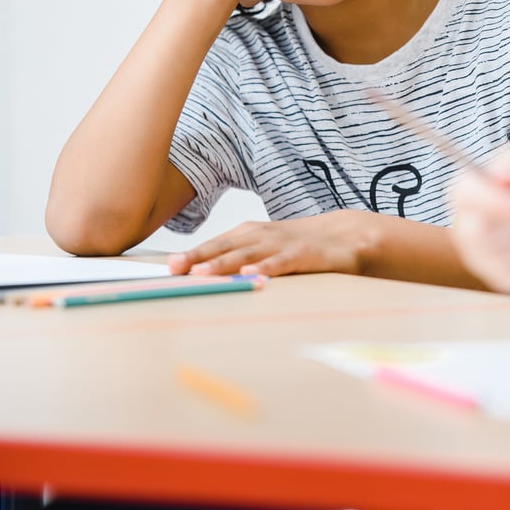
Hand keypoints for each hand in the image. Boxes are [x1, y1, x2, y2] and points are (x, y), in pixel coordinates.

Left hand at [168, 211, 375, 277]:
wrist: (341, 235)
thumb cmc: (295, 245)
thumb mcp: (262, 249)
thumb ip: (236, 259)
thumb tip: (200, 275)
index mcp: (248, 234)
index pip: (214, 244)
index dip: (191, 254)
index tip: (168, 265)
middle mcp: (260, 235)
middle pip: (224, 247)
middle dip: (198, 257)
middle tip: (175, 267)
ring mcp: (280, 244)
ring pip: (247, 255)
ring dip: (224, 264)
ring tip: (202, 273)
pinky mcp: (301, 255)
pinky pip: (280, 263)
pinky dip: (265, 269)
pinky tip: (252, 276)